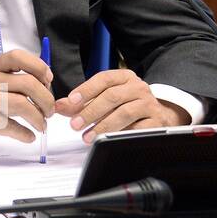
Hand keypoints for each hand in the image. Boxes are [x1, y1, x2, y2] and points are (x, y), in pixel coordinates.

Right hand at [0, 50, 54, 148]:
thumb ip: (11, 79)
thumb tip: (46, 85)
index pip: (18, 57)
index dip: (39, 66)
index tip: (48, 80)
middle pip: (28, 84)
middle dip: (46, 100)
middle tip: (49, 111)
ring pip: (23, 106)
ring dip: (39, 119)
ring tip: (41, 125)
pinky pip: (13, 127)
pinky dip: (26, 134)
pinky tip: (28, 136)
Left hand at [54, 69, 189, 142]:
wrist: (158, 116)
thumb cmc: (125, 105)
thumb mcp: (103, 99)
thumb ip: (80, 103)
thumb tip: (58, 106)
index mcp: (124, 77)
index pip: (103, 79)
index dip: (86, 89)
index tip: (71, 101)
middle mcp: (138, 87)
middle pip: (112, 96)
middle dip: (90, 111)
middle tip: (75, 125)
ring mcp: (149, 104)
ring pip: (124, 113)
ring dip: (103, 126)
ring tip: (87, 136)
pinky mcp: (156, 122)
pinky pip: (137, 128)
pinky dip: (121, 134)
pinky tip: (108, 140)